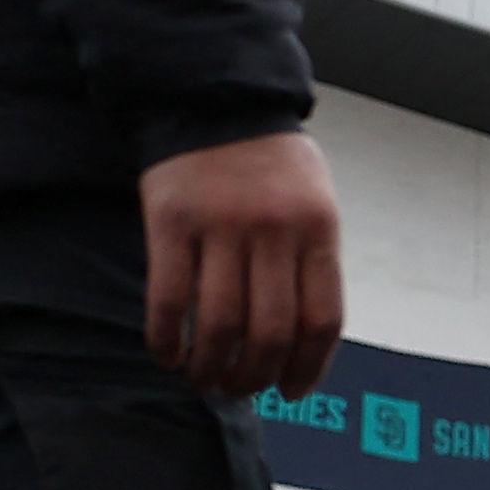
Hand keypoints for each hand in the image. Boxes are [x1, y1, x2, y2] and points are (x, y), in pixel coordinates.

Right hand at [138, 130, 341, 399]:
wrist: (215, 97)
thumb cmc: (269, 165)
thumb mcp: (312, 203)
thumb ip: (311, 263)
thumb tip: (302, 345)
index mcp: (317, 228)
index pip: (322, 319)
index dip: (309, 368)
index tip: (292, 391)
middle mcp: (273, 229)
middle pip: (270, 332)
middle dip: (254, 377)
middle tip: (239, 390)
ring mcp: (220, 224)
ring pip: (220, 323)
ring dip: (211, 367)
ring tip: (205, 380)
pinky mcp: (171, 220)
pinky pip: (170, 298)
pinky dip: (168, 339)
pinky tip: (168, 356)